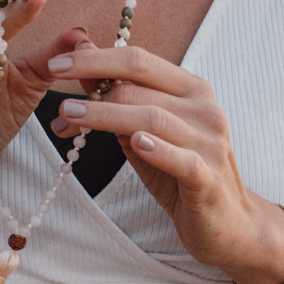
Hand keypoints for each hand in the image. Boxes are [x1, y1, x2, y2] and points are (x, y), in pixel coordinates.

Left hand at [43, 43, 283, 283]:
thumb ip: (118, 101)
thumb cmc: (180, 175)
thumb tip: (80, 62)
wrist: (227, 223)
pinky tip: (134, 143)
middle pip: (139, 88)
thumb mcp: (144, 134)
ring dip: (106, 115)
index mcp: (191, 89)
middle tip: (58, 105)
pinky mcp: (209, 177)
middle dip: (92, 92)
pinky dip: (157, 149)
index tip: (56, 64)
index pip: (139, 61)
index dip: (95, 59)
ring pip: (152, 118)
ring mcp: (210, 142)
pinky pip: (180, 159)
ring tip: (71, 117)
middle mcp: (205, 109)